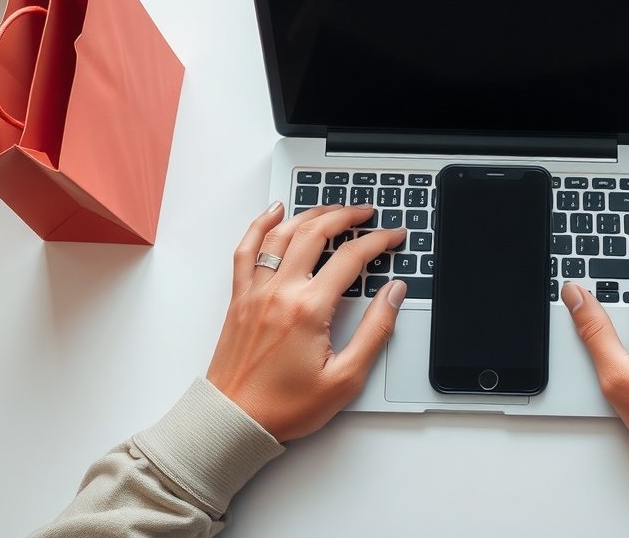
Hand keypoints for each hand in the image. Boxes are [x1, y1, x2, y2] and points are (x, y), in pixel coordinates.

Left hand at [207, 202, 407, 441]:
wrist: (234, 421)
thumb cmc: (285, 406)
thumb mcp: (345, 378)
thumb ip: (374, 331)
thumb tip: (393, 293)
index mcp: (309, 309)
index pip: (351, 258)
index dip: (378, 241)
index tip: (394, 236)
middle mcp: (280, 292)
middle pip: (316, 233)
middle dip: (346, 216)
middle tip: (366, 213)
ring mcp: (255, 292)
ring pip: (283, 234)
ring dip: (310, 213)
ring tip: (332, 207)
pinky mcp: (239, 299)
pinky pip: (246, 249)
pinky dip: (260, 225)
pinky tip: (273, 212)